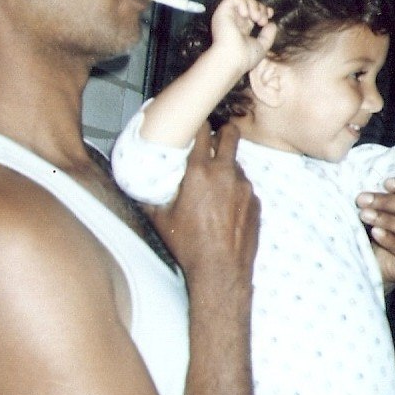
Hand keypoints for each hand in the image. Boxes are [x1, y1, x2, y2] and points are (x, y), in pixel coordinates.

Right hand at [148, 122, 259, 285]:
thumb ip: (150, 198)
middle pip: (230, 135)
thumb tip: (139, 187)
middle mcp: (225, 174)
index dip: (199, 124)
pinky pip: (245, 187)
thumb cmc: (190, 246)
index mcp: (200, 172)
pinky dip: (236, 190)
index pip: (202, 130)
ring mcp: (244, 187)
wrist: (220, 271)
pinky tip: (225, 208)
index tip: (195, 124)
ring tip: (214, 186)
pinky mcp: (255, 202)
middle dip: (223, 132)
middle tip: (213, 139)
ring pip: (237, 163)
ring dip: (227, 166)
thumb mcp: (161, 220)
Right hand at [209, 0, 276, 75]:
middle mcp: (233, 22)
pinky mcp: (222, 12)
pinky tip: (246, 14)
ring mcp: (227, 17)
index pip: (252, 13)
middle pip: (248, 5)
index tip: (270, 14)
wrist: (231, 60)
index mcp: (241, 29)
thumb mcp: (261, 47)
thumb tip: (272, 24)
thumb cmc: (244, 58)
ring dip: (253, 5)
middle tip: (263, 20)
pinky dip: (242, 2)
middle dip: (260, 7)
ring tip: (257, 17)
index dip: (262, 10)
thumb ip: (267, 36)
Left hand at [356, 177, 394, 286]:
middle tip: (364, 199)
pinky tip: (375, 232)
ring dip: (388, 220)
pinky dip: (391, 240)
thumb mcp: (391, 211)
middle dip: (390, 202)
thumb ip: (392, 197)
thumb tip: (374, 180)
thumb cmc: (387, 232)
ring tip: (365, 214)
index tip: (386, 183)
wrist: (378, 265)